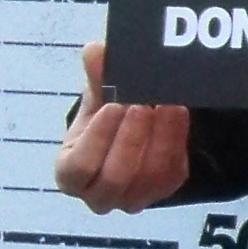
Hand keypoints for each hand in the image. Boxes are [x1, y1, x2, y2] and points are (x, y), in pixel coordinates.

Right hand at [51, 39, 189, 211]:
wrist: (131, 134)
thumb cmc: (103, 121)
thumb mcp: (95, 100)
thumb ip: (94, 77)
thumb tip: (94, 50)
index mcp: (69, 174)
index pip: (79, 166)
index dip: (98, 138)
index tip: (115, 105)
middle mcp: (98, 196)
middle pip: (115, 176)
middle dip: (131, 139)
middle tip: (143, 105)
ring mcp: (132, 199)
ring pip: (149, 176)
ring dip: (159, 138)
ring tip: (165, 104)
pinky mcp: (162, 190)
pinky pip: (172, 171)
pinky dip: (175, 140)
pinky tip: (177, 113)